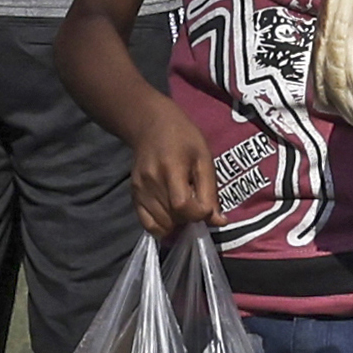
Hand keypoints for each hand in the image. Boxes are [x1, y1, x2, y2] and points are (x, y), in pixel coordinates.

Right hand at [125, 105, 219, 237]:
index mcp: (171, 168)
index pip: (183, 206)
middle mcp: (151, 181)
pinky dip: (162, 226)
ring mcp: (139, 190)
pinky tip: (171, 215)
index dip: (199, 213)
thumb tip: (218, 221)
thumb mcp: (204, 158)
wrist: (152, 126)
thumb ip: (211, 192)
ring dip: (178, 222)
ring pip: (162, 224)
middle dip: (190, 217)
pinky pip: (147, 224)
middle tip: (195, 202)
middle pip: (173, 218)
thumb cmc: (184, 138)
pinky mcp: (133, 195)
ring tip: (183, 205)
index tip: (206, 206)